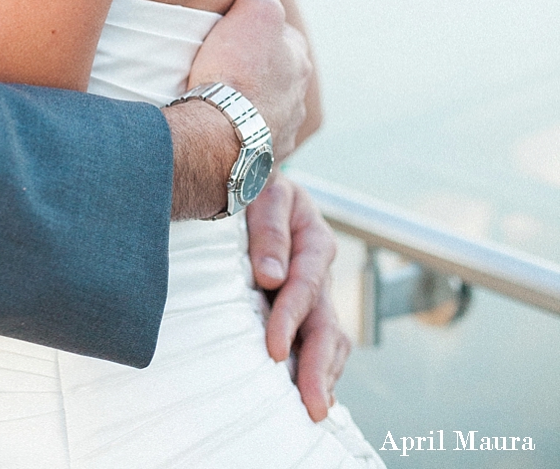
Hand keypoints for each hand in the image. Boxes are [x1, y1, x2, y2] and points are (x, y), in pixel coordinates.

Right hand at [188, 0, 310, 159]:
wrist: (216, 136)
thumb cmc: (234, 71)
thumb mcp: (255, 10)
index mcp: (299, 64)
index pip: (281, 34)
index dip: (254, 27)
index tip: (228, 29)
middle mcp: (297, 101)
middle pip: (274, 76)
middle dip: (252, 70)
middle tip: (217, 64)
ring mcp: (281, 136)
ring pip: (264, 113)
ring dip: (246, 108)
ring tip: (214, 103)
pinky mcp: (260, 165)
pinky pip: (249, 148)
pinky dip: (237, 142)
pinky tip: (217, 138)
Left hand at [247, 174, 349, 421]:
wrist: (257, 180)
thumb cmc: (257, 185)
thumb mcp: (263, 192)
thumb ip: (268, 232)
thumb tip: (271, 277)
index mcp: (314, 241)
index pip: (303, 286)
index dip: (290, 319)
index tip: (274, 350)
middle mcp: (321, 273)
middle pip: (327, 325)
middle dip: (318, 367)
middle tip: (312, 405)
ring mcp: (319, 294)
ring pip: (332, 340)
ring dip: (325, 376)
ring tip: (315, 410)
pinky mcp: (308, 309)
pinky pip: (323, 345)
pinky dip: (321, 371)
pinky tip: (312, 396)